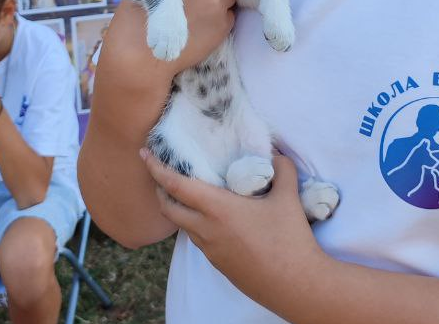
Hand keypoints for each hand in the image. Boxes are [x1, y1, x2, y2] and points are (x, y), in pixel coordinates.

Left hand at [141, 150, 324, 301]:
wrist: (295, 284)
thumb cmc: (289, 239)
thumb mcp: (288, 197)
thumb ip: (282, 170)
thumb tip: (278, 155)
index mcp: (217, 209)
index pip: (175, 185)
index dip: (156, 168)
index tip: (144, 155)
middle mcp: (206, 230)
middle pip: (168, 208)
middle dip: (160, 189)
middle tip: (163, 174)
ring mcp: (210, 251)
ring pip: (183, 226)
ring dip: (178, 209)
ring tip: (189, 195)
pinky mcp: (219, 265)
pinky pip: (198, 240)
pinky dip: (195, 225)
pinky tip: (213, 219)